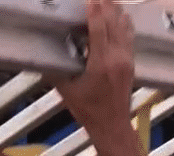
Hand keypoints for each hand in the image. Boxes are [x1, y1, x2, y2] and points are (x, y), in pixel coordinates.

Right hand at [50, 0, 135, 137]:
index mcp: (101, 64)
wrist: (112, 125)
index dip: (94, 11)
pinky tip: (122, 15)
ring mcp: (127, 60)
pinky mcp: (131, 63)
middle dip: (106, 5)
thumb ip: (56, 71)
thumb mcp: (67, 91)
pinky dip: (124, 23)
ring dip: (116, 11)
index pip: (99, 29)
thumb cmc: (88, 110)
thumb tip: (42, 56)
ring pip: (124, 27)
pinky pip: (129, 36)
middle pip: (114, 23)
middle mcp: (117, 58)